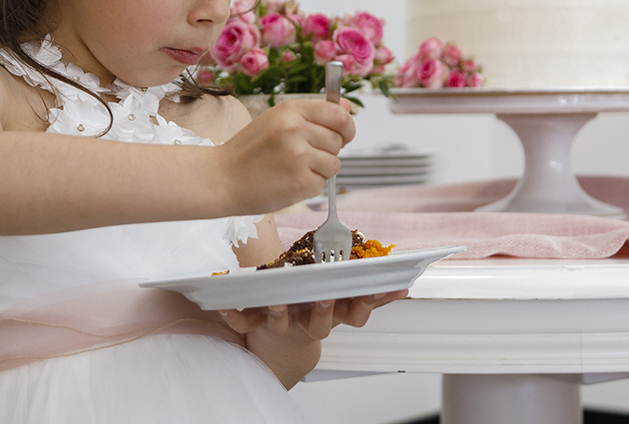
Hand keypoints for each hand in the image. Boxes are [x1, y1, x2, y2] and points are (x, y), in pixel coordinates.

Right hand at [218, 98, 355, 213]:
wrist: (221, 178)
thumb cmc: (248, 150)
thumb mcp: (276, 119)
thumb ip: (313, 113)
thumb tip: (347, 107)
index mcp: (290, 110)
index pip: (338, 114)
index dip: (347, 125)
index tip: (344, 133)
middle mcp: (296, 130)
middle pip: (338, 140)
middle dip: (327, 149)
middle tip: (302, 154)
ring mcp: (299, 157)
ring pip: (334, 163)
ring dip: (319, 169)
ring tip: (292, 168)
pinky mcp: (300, 182)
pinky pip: (323, 183)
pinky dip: (310, 185)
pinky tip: (288, 180)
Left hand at [218, 289, 407, 340]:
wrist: (282, 343)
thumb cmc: (315, 311)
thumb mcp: (345, 302)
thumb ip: (371, 293)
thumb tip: (402, 284)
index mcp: (333, 314)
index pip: (355, 313)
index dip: (365, 303)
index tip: (372, 289)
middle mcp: (309, 322)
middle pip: (320, 323)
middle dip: (324, 310)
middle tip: (324, 296)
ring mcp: (283, 325)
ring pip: (282, 323)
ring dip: (280, 313)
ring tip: (277, 300)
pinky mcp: (257, 326)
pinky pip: (244, 324)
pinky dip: (236, 317)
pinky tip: (226, 307)